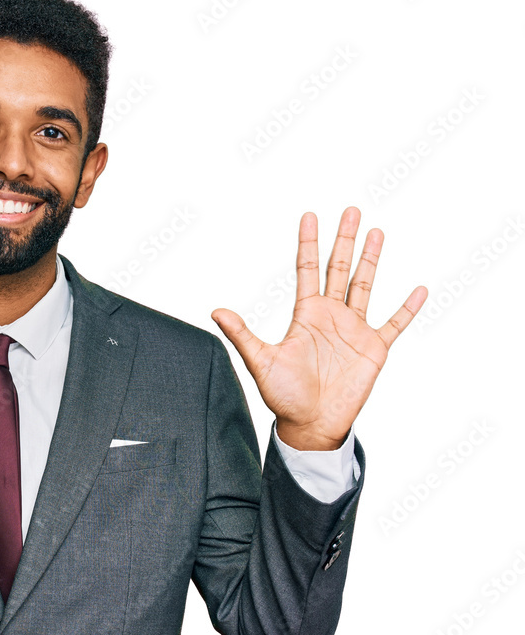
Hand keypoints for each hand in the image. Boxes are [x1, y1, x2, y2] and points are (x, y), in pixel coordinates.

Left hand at [211, 206, 426, 451]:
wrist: (310, 424)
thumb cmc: (283, 396)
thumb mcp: (261, 361)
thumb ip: (242, 334)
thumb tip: (215, 311)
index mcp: (305, 314)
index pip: (307, 269)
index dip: (308, 244)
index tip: (309, 216)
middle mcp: (331, 316)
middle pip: (339, 269)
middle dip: (344, 240)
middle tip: (350, 210)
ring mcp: (354, 330)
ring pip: (365, 286)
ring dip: (372, 260)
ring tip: (377, 232)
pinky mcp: (374, 349)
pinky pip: (395, 324)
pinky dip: (407, 308)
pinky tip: (420, 289)